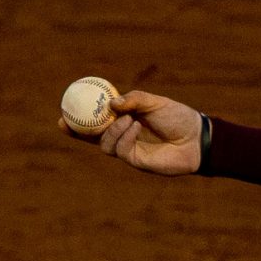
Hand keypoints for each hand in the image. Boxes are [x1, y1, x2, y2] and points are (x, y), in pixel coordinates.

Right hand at [69, 89, 202, 175]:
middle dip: (76, 132)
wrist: (196, 138)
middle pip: (92, 137)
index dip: (79, 118)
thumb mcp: (155, 102)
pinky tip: (135, 127)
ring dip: (112, 131)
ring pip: (105, 145)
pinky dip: (125, 137)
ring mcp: (129, 150)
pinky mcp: (136, 161)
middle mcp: (123, 136)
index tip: (64, 110)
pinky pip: (121, 150)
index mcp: (125, 120)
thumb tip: (111, 102)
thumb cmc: (178, 117)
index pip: (97, 120)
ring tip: (128, 119)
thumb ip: (134, 99)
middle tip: (65, 122)